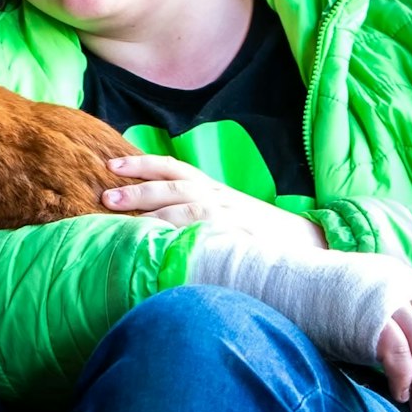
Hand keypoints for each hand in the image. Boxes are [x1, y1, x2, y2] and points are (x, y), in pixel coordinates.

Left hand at [102, 153, 326, 250]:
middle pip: (173, 188)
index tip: (111, 164)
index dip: (141, 164)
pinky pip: (207, 238)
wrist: (304, 242)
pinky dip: (184, 240)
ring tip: (125, 226)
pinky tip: (161, 248)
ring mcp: (229, 219)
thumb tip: (145, 212)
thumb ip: (189, 206)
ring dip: (154, 217)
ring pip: (187, 212)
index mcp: (210, 187)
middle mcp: (217, 198)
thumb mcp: (222, 208)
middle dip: (138, 190)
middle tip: (107, 196)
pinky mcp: (238, 240)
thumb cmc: (254, 229)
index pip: (172, 168)